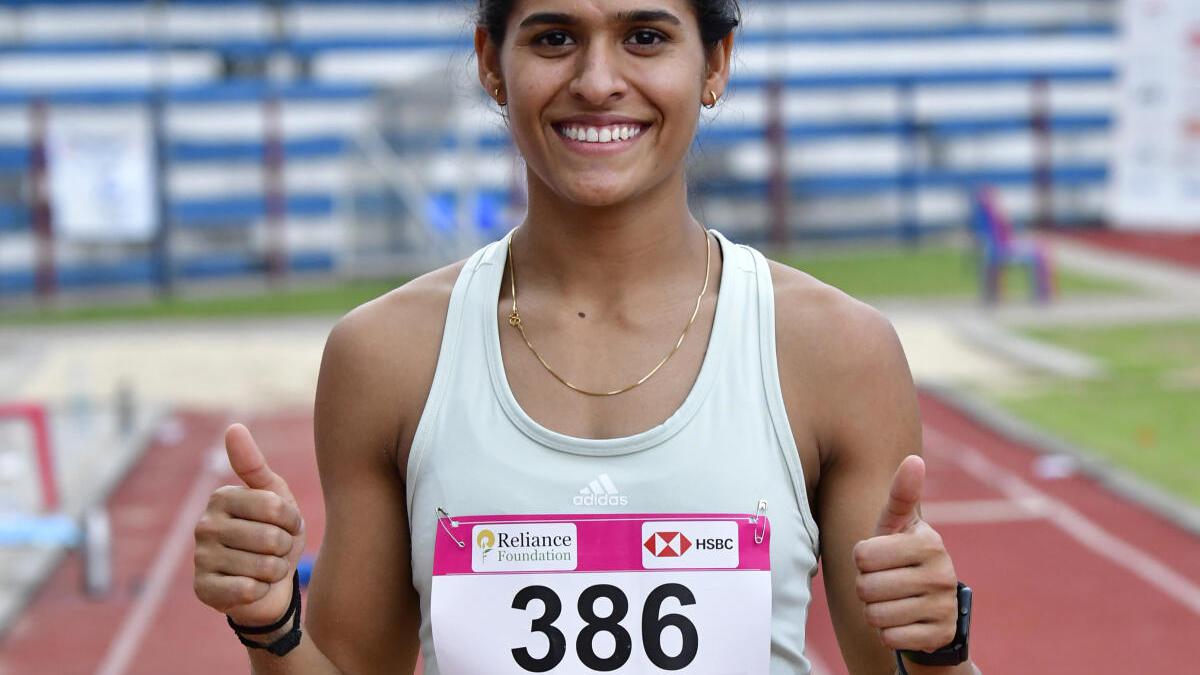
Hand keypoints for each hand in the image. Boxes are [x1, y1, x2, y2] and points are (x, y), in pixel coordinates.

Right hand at [193, 423, 306, 626]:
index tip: (285, 525)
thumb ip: (255, 465)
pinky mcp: (203, 590)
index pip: (275, 507)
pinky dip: (261, 590)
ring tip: (265, 568)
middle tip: (275, 550)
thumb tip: (233, 427)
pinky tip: (253, 587)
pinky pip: (249, 590)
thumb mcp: (275, 497)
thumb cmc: (275, 534)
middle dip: (284, 548)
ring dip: (275, 571)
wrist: (270, 584)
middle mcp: (204, 525)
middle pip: (270, 538)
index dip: (291, 521)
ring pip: (263, 566)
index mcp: (222, 497)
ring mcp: (201, 559)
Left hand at [853, 455, 958, 653]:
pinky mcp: (939, 636)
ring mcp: (943, 606)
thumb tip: (914, 459)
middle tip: (884, 582)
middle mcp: (942, 573)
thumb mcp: (897, 526)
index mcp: (928, 541)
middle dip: (866, 587)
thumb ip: (901, 495)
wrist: (932, 607)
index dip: (862, 559)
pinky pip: (889, 638)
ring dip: (874, 611)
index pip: (861, 554)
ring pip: (875, 615)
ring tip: (892, 601)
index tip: (879, 558)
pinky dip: (887, 633)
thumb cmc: (901, 557)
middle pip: (865, 587)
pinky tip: (902, 622)